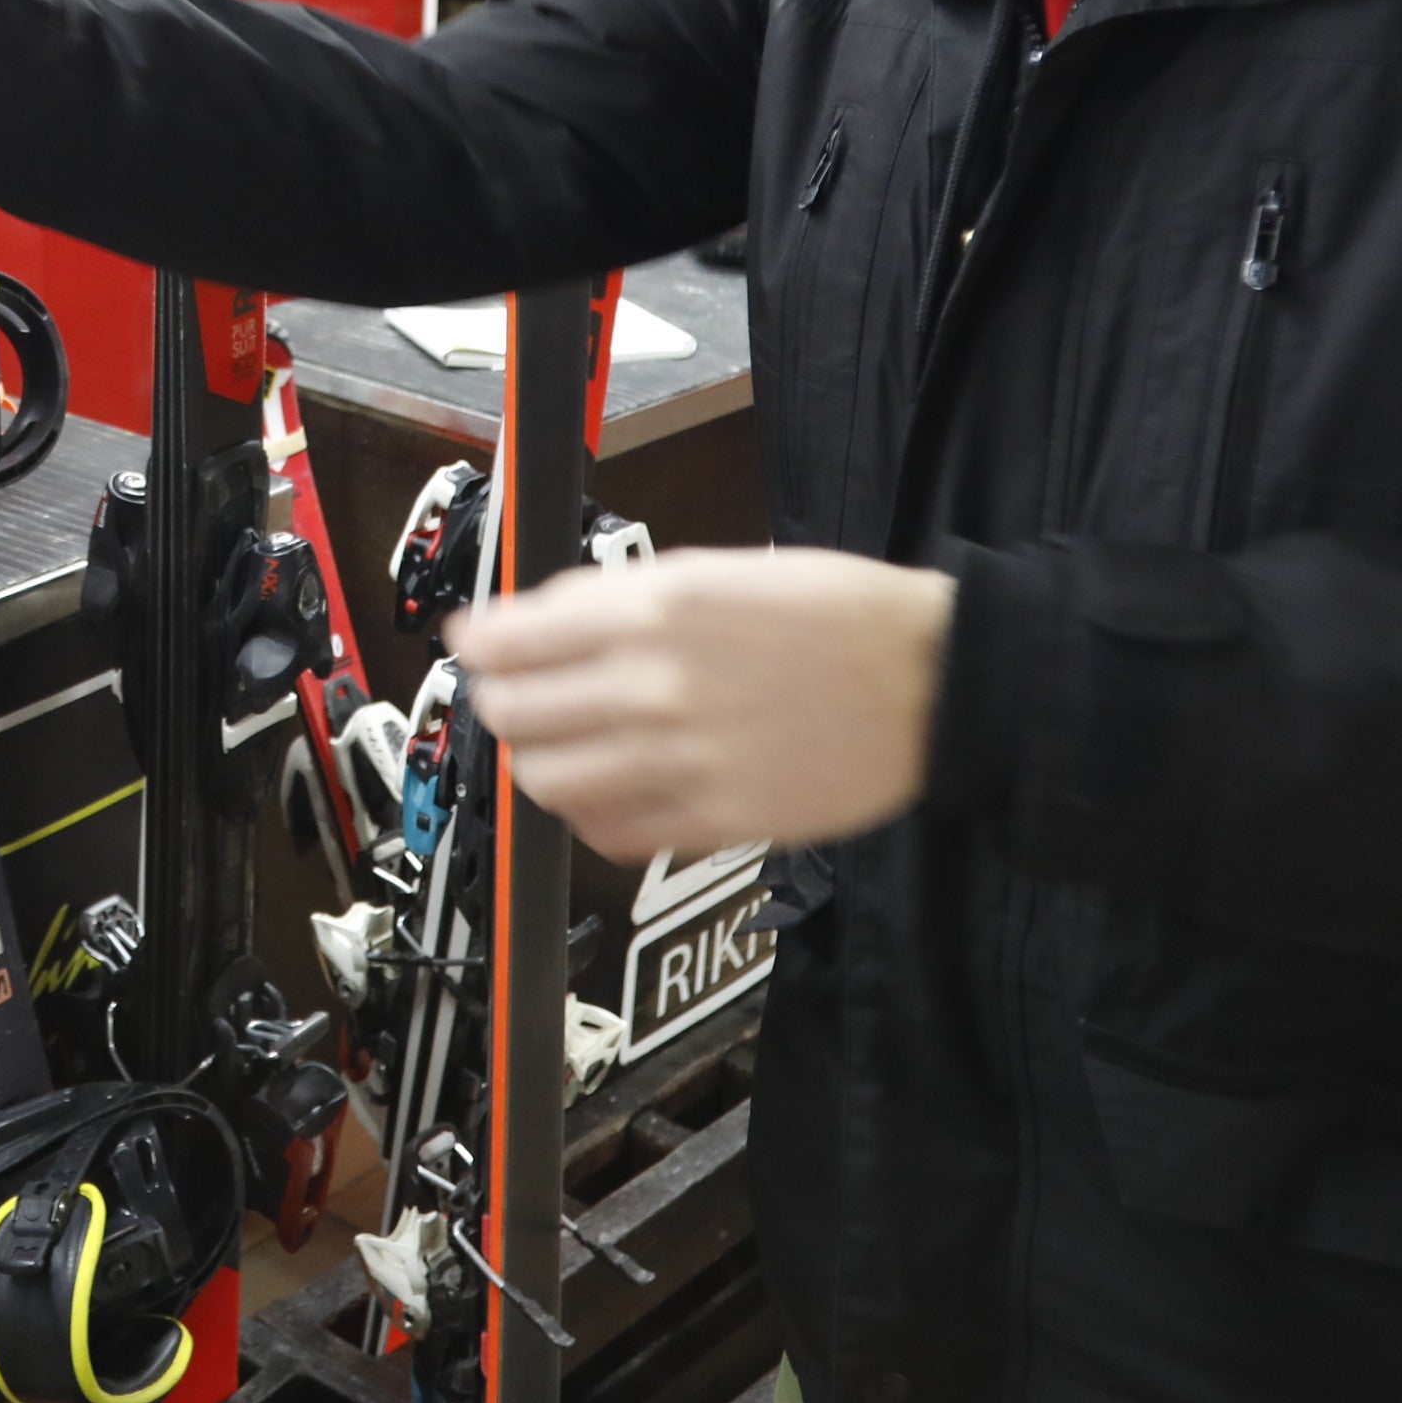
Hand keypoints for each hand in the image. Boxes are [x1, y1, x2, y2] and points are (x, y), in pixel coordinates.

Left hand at [451, 546, 953, 858]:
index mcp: (656, 610)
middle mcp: (657, 687)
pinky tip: (606, 790)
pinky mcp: (717, 821)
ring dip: (536, 764)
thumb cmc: (834, 613)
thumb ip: (619, 597)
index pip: (513, 639)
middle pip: (516, 714)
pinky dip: (591, 815)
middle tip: (508, 695)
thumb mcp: (717, 568)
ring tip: (553, 748)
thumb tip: (533, 618)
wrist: (932, 680)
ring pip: (551, 782)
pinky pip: (613, 834)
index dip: (476, 644)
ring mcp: (684, 762)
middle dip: (499, 702)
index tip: (470, 645)